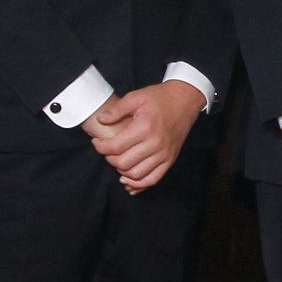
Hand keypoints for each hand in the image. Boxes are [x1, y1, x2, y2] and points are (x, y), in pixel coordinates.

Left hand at [86, 81, 203, 189]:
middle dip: (109, 159)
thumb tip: (101, 120)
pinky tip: (128, 180)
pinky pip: (152, 180)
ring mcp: (164, 154)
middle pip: (123, 163)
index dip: (101, 147)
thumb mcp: (136, 97)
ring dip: (122, 172)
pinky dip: (138, 184)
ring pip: (136, 175)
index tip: (97, 142)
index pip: (116, 147)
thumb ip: (117, 109)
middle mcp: (155, 144)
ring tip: (117, 161)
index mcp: (145, 127)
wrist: (185, 101)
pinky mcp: (170, 160)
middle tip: (107, 151)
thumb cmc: (160, 98)